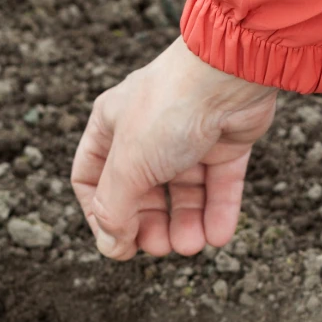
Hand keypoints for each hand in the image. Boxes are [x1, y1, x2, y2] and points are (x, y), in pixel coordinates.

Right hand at [72, 39, 277, 259]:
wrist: (229, 74)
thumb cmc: (169, 109)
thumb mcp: (128, 164)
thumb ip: (115, 209)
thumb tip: (111, 246)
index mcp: (111, 127)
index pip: (92, 179)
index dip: (101, 215)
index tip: (117, 242)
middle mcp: (147, 131)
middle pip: (141, 193)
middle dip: (149, 225)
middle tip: (160, 247)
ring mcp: (188, 137)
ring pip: (183, 193)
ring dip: (186, 224)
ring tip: (192, 246)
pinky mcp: (225, 142)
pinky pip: (218, 186)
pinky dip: (218, 212)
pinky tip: (219, 236)